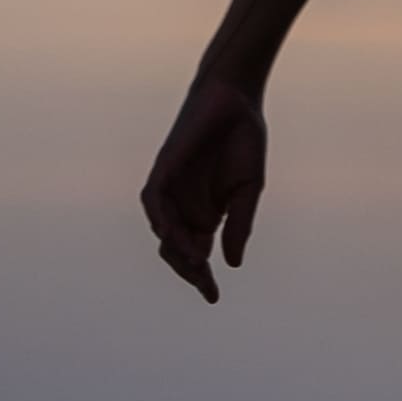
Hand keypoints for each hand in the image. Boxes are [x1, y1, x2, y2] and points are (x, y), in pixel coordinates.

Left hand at [140, 77, 268, 301]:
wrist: (234, 102)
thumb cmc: (242, 142)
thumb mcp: (248, 190)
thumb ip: (239, 225)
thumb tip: (231, 263)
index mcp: (206, 213)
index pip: (199, 253)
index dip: (203, 276)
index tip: (213, 298)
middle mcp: (184, 206)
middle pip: (176, 249)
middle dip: (188, 270)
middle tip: (204, 285)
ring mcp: (170, 190)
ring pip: (163, 231)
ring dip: (176, 250)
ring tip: (196, 265)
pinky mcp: (162, 171)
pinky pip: (153, 203)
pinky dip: (162, 222)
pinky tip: (177, 237)